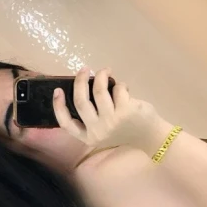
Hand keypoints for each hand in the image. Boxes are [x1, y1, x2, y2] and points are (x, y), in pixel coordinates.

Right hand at [52, 67, 166, 150]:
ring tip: (106, 71)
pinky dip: (121, 85)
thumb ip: (92, 115)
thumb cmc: (125, 130)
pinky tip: (125, 89)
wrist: (149, 137)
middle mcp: (97, 131)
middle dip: (80, 80)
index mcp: (88, 137)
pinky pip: (117, 88)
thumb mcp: (103, 130)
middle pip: (81, 100)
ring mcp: (111, 121)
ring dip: (102, 75)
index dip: (58, 106)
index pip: (66, 123)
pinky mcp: (124, 111)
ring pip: (99, 90)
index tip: (58, 90)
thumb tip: (84, 86)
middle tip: (84, 69)